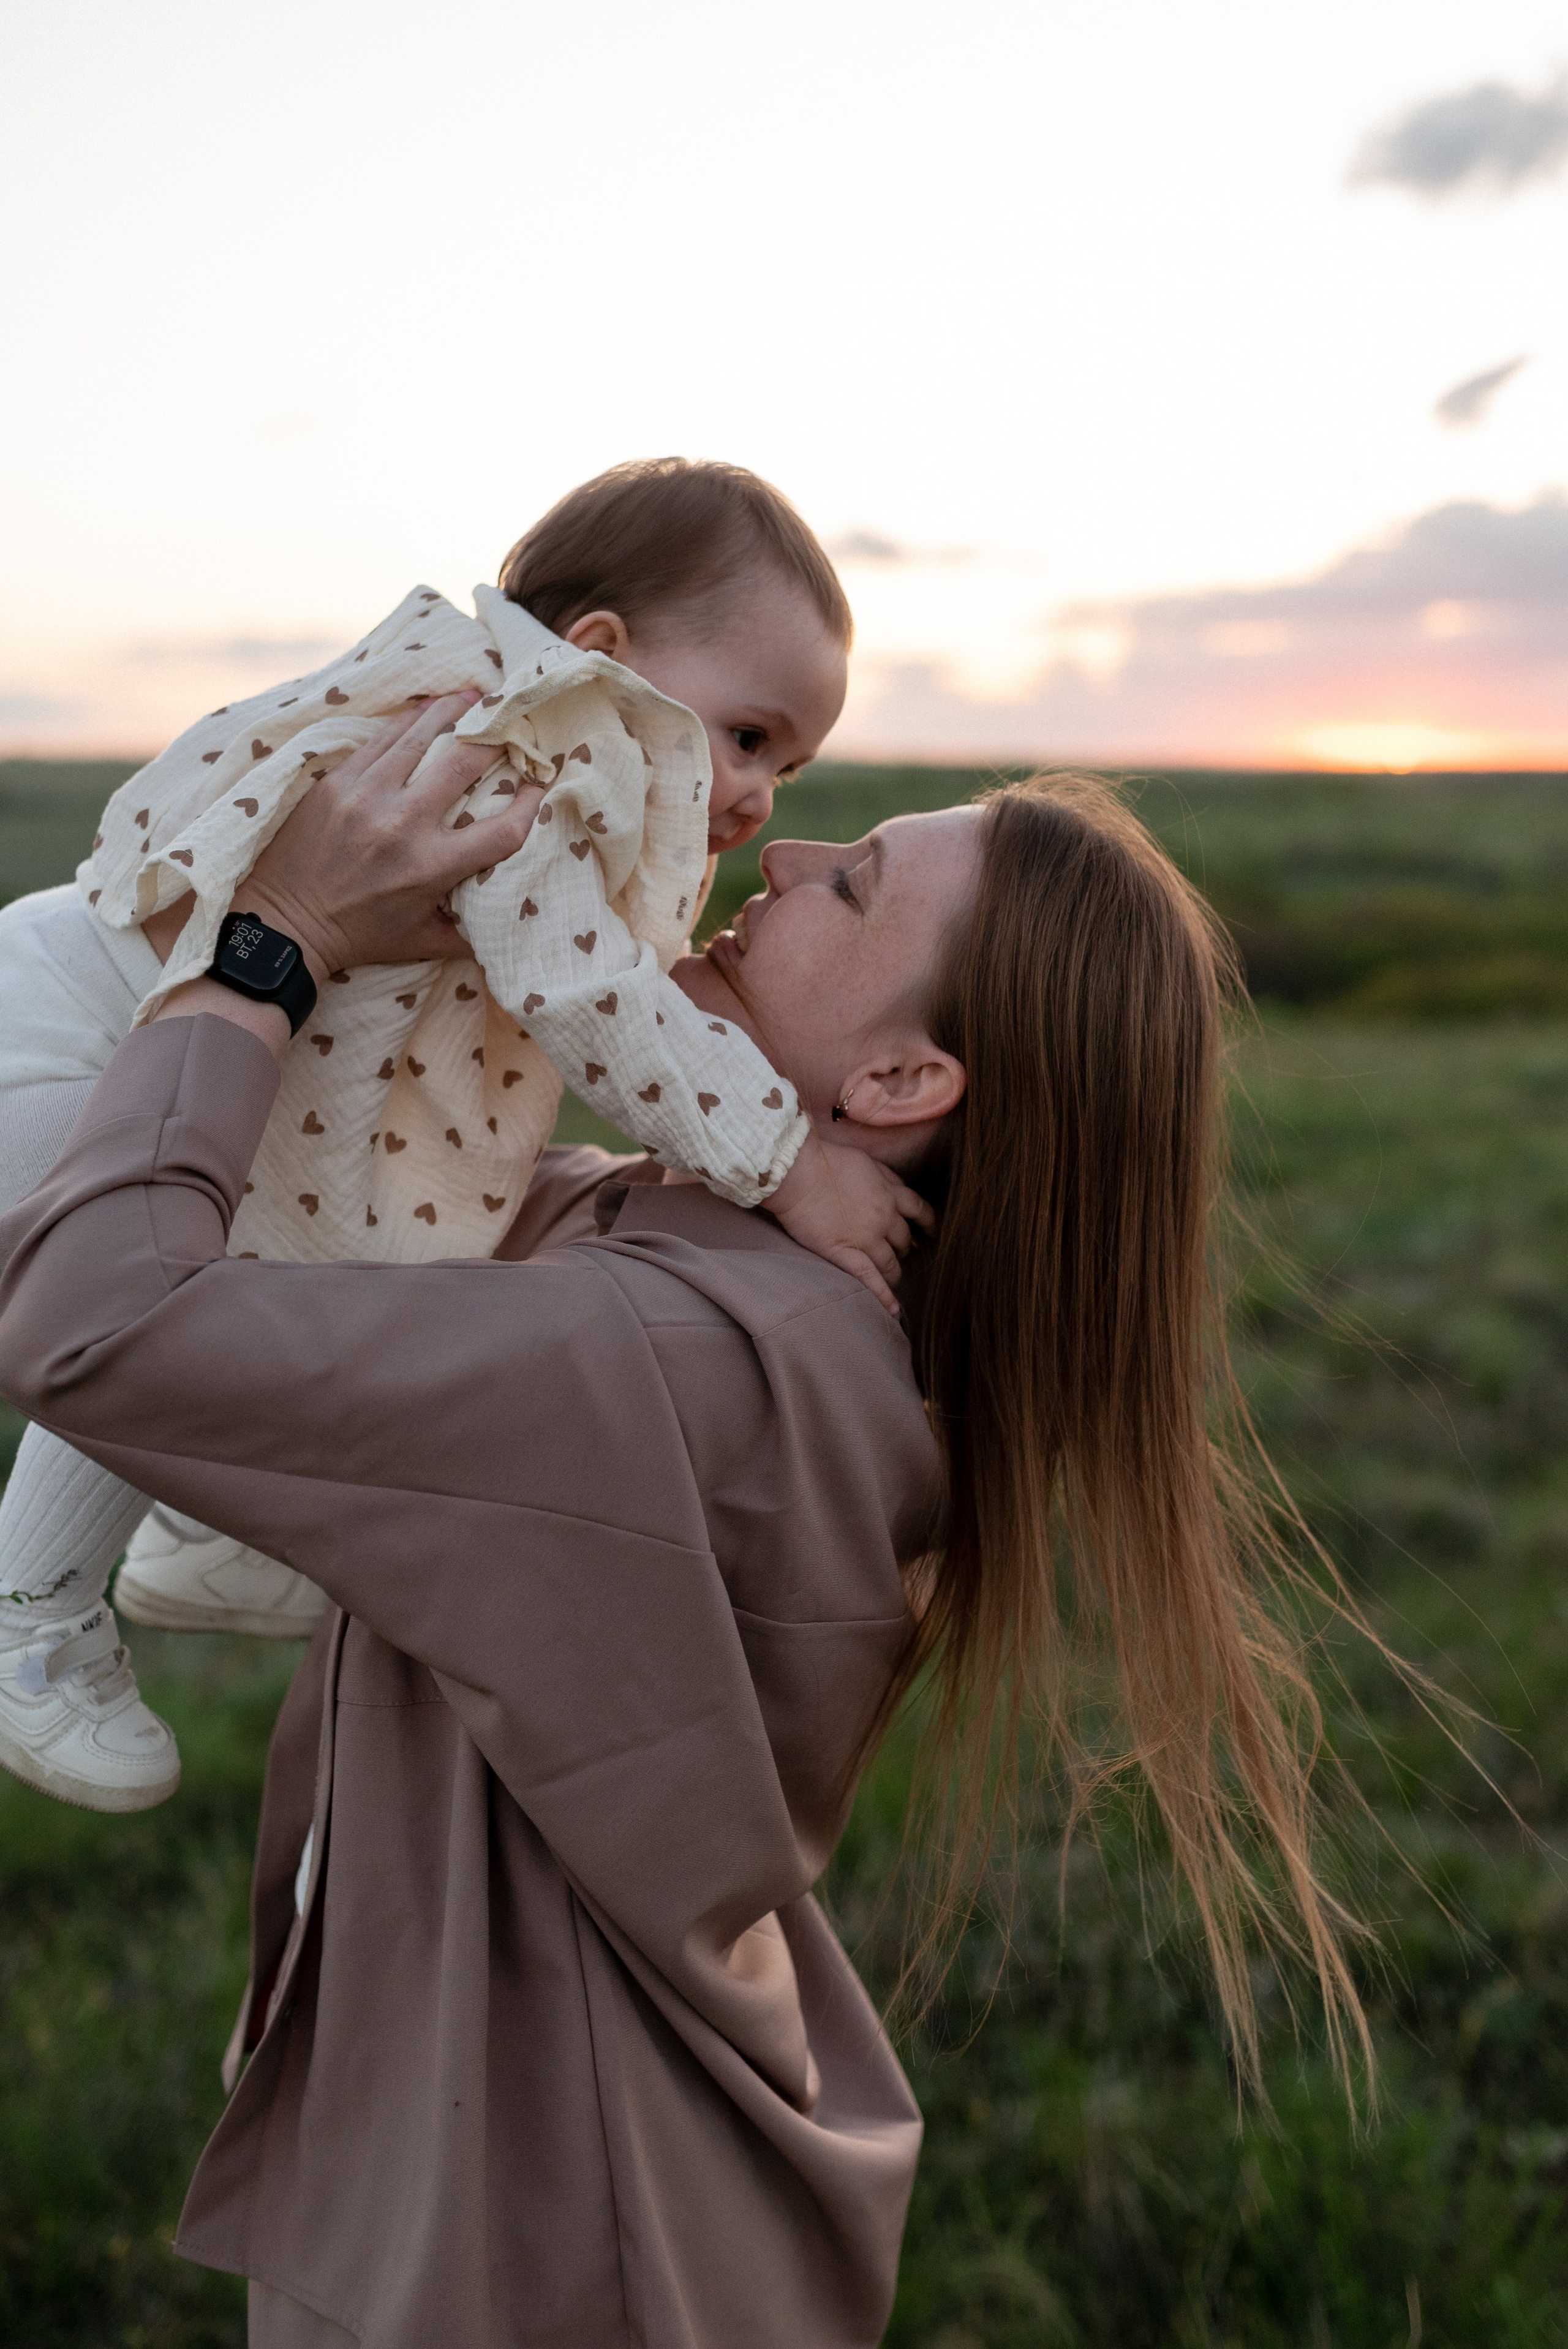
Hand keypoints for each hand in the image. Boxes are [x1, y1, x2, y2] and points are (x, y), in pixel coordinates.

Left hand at [240, 694, 543, 980]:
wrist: (283, 924)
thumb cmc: (358, 935)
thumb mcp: (422, 941)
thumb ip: (468, 932)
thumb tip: (507, 919)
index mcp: (432, 868)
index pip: (503, 830)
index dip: (531, 804)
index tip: (540, 784)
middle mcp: (403, 825)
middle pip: (464, 762)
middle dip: (494, 737)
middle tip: (509, 721)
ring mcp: (365, 797)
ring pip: (419, 736)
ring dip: (452, 711)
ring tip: (473, 694)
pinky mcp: (335, 782)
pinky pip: (379, 740)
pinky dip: (406, 722)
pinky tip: (424, 709)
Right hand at [765, 1137, 935, 1314]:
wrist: (798, 1173)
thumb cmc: (826, 1161)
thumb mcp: (867, 1160)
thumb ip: (885, 1177)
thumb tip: (896, 1189)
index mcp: (890, 1193)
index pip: (919, 1211)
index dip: (927, 1223)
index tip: (929, 1232)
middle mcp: (884, 1218)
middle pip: (904, 1240)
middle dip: (903, 1248)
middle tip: (898, 1254)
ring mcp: (866, 1238)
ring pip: (891, 1263)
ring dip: (894, 1272)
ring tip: (892, 1278)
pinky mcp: (845, 1253)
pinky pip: (870, 1279)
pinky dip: (884, 1297)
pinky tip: (893, 1311)